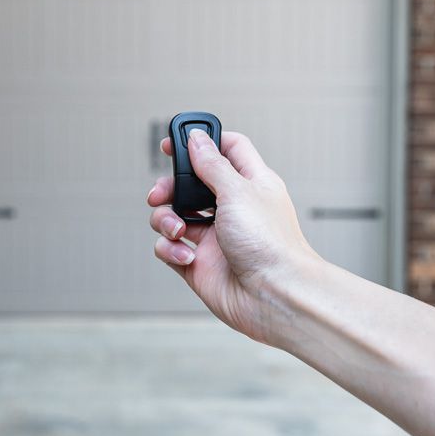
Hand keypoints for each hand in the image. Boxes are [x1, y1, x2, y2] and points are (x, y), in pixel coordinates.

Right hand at [147, 128, 318, 345]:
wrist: (274, 297)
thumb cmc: (270, 244)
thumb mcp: (238, 191)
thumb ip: (212, 164)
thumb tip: (197, 139)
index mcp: (250, 184)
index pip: (226, 150)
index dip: (201, 142)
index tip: (174, 143)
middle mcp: (231, 209)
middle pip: (190, 184)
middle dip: (170, 186)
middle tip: (160, 192)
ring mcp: (214, 237)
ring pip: (174, 216)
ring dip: (165, 219)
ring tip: (177, 230)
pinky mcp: (199, 264)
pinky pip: (170, 248)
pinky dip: (170, 250)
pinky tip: (186, 256)